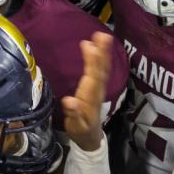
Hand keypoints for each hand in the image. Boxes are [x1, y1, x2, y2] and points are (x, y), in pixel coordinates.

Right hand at [62, 32, 111, 151]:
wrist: (90, 138)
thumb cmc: (81, 131)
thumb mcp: (76, 126)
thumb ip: (74, 114)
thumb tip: (69, 101)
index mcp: (90, 98)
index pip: (92, 77)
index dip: (92, 62)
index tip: (89, 46)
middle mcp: (97, 91)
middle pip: (100, 70)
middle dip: (101, 53)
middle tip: (101, 35)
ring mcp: (98, 89)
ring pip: (102, 69)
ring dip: (103, 53)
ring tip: (103, 36)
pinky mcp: (97, 88)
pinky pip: (101, 71)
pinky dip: (101, 59)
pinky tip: (98, 49)